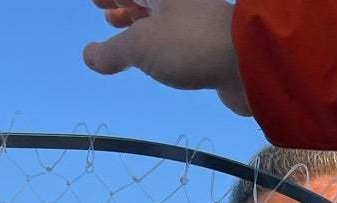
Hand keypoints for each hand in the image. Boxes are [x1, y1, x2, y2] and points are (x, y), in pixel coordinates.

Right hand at [82, 0, 251, 115]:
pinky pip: (170, 32)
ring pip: (156, 11)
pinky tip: (147, 50)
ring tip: (114, 23)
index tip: (94, 1)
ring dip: (134, 16)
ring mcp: (191, 16)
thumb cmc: (190, 43)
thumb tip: (89, 55)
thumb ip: (113, 51)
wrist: (248, 62)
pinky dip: (153, 37)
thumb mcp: (141, 46)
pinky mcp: (203, 39)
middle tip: (100, 6)